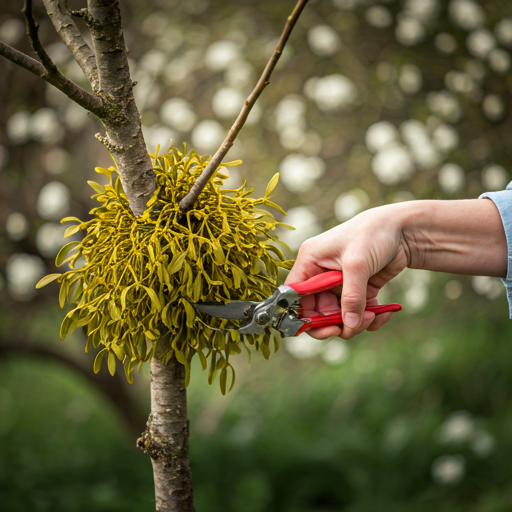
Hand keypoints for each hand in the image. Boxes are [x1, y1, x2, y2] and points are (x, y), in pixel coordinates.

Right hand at [285, 203, 409, 339]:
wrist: (404, 228)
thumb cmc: (373, 233)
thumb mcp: (357, 264)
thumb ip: (351, 296)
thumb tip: (348, 325)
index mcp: (310, 261)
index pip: (296, 295)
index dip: (303, 315)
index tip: (322, 327)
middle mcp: (321, 274)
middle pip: (316, 311)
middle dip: (334, 323)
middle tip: (350, 328)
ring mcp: (339, 283)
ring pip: (338, 316)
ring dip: (354, 323)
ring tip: (373, 316)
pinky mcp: (358, 289)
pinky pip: (357, 313)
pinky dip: (368, 319)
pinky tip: (382, 314)